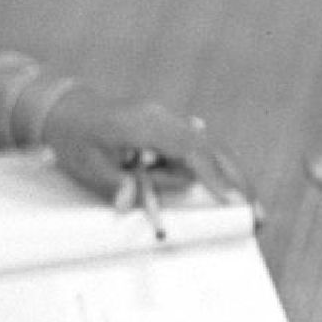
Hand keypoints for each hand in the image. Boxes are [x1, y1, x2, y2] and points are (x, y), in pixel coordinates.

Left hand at [34, 84, 253, 209]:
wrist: (63, 108)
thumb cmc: (73, 137)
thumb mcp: (87, 165)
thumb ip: (113, 183)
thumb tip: (129, 201)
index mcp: (144, 123)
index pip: (190, 150)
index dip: (214, 177)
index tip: (233, 202)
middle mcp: (162, 117)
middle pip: (211, 148)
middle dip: (236, 180)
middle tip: (257, 212)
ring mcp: (166, 120)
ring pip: (207, 150)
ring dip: (220, 179)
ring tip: (246, 208)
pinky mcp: (166, 128)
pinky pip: (193, 150)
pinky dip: (206, 170)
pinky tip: (221, 192)